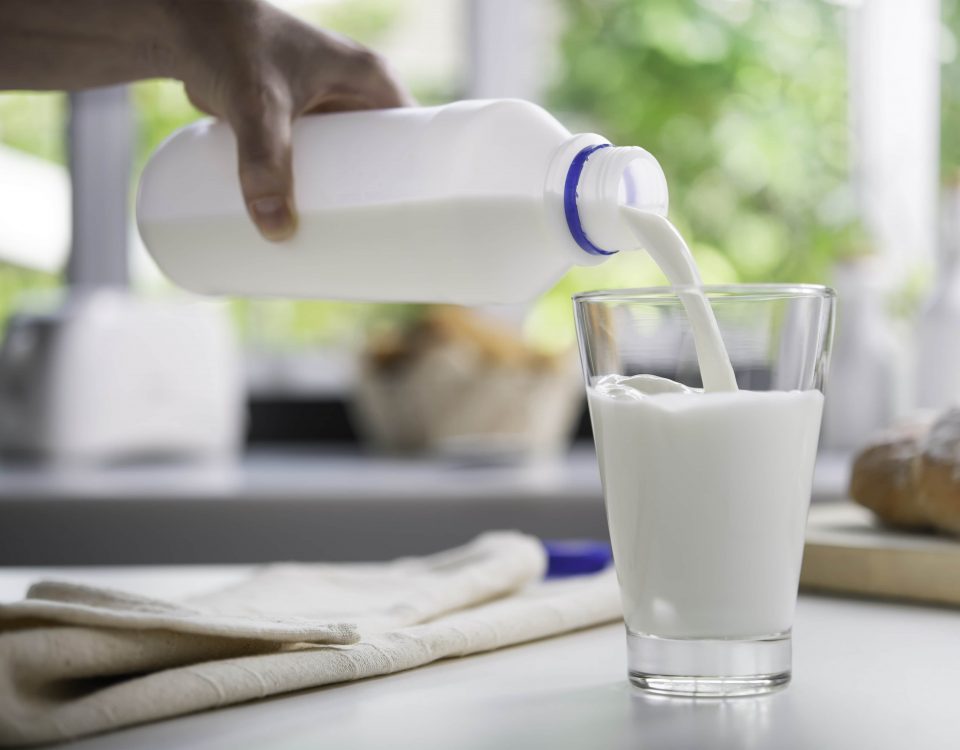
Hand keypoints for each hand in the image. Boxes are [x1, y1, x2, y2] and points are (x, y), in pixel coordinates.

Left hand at [172, 0, 410, 240]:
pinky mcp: (295, 125)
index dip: (423, 179)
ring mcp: (324, 111)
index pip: (417, 136)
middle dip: (383, 201)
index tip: (420, 223)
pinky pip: (320, 166)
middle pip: (385, 159)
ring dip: (349, 201)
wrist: (181, 25)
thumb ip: (265, 162)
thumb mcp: (258, 104)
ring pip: (350, 166)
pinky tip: (316, 224)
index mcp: (372, 81)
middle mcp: (355, 94)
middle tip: (381, 246)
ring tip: (351, 245)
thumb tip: (277, 230)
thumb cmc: (232, 45)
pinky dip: (319, 193)